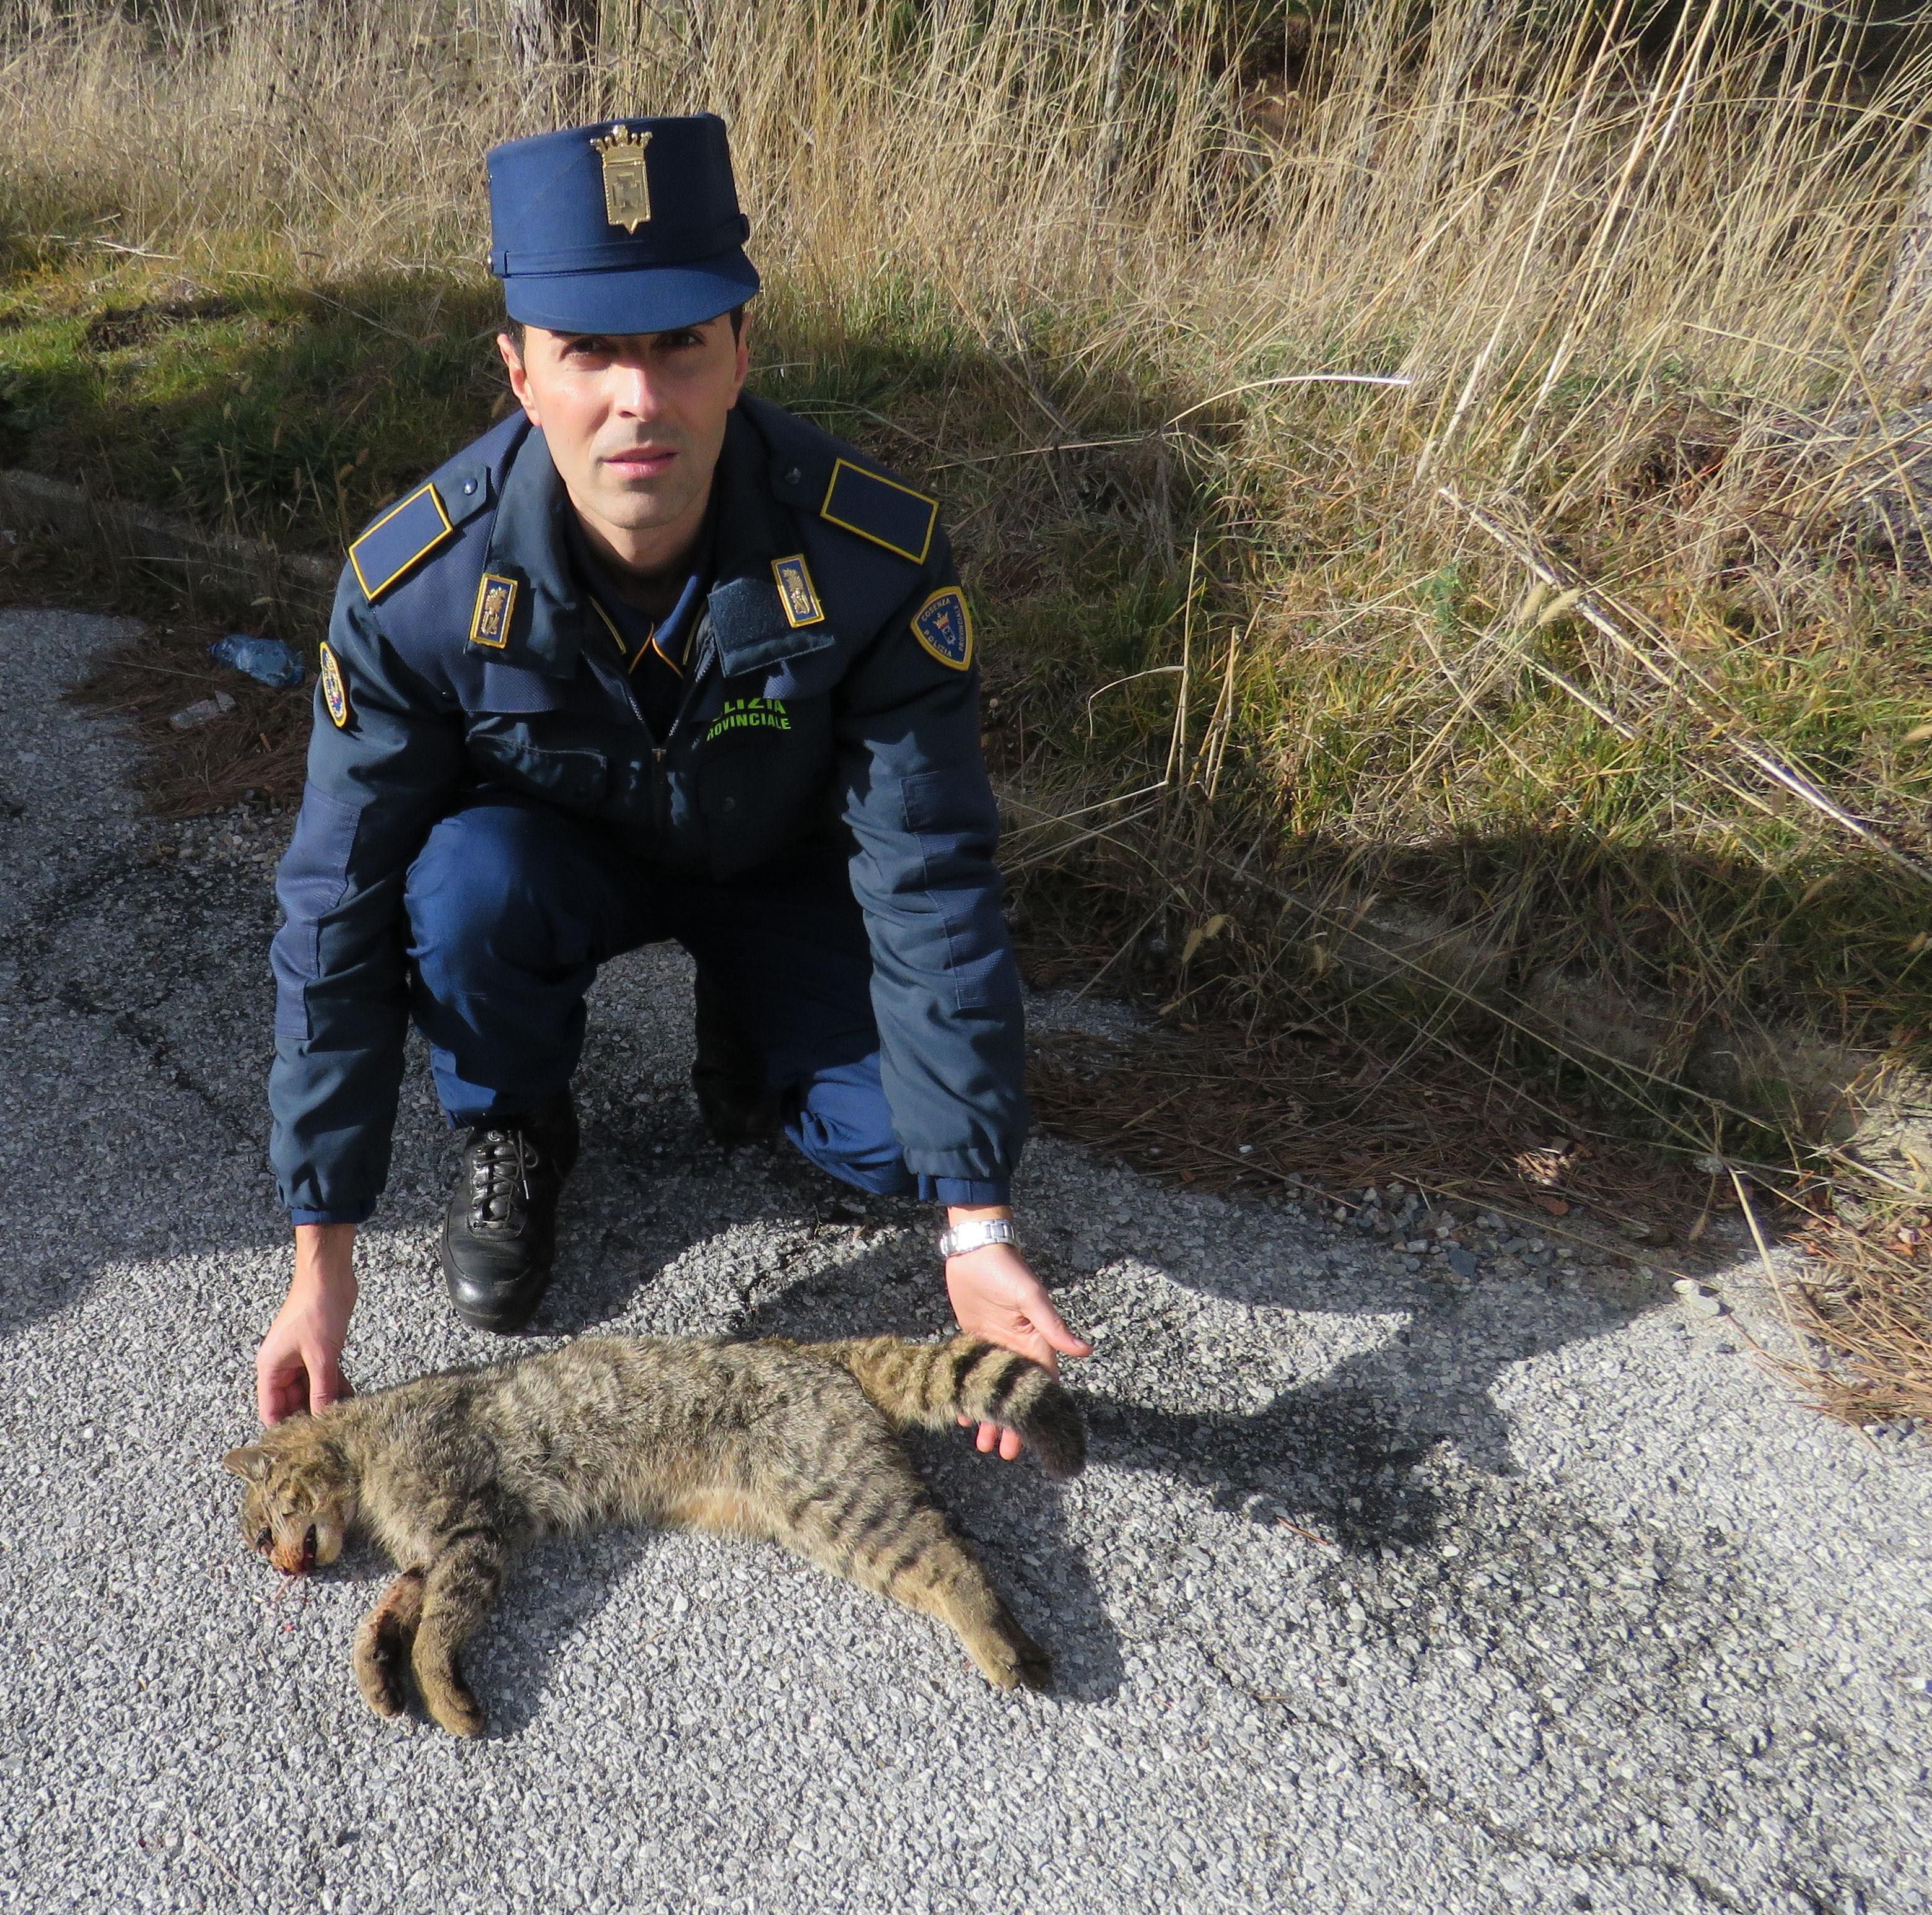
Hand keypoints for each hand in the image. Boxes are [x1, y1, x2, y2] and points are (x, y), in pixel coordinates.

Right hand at [256, 1223, 358, 1424]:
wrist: (329, 1274)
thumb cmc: (317, 1309)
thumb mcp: (321, 1356)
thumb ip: (322, 1390)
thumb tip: (322, 1421)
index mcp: (271, 1369)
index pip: (271, 1410)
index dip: (284, 1430)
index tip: (303, 1448)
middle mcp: (282, 1366)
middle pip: (293, 1403)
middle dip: (311, 1418)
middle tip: (333, 1438)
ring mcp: (301, 1359)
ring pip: (312, 1391)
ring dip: (328, 1404)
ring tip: (347, 1424)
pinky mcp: (320, 1351)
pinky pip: (326, 1377)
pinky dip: (337, 1388)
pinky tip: (354, 1402)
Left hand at [944, 1218, 1090, 1462]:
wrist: (974, 1248)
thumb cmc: (1007, 1269)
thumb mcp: (1030, 1297)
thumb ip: (1052, 1326)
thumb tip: (1085, 1351)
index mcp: (1036, 1343)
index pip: (1042, 1387)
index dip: (1037, 1414)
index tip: (1033, 1440)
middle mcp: (1017, 1350)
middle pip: (1015, 1396)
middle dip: (1011, 1425)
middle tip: (1004, 1453)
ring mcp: (993, 1348)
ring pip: (993, 1392)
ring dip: (988, 1417)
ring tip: (981, 1445)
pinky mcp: (972, 1341)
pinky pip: (972, 1377)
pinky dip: (967, 1396)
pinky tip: (960, 1416)